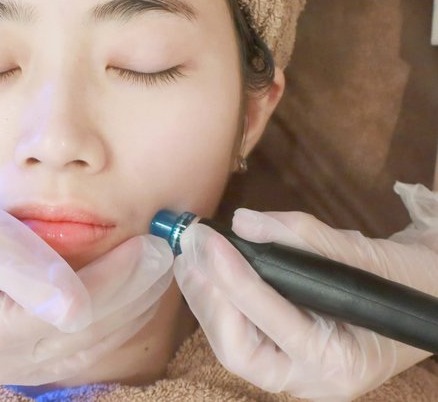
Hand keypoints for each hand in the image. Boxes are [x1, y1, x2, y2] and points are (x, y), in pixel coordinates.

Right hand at [0, 136, 172, 387]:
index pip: (78, 313)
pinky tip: (123, 297)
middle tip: (166, 256)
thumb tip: (80, 305)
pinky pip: (67, 349)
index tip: (153, 245)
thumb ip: (29, 269)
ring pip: (83, 348)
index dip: (122, 279)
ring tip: (154, 273)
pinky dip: (101, 323)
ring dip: (124, 310)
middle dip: (133, 295)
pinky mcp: (2, 355)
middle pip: (87, 337)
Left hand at [173, 208, 436, 400]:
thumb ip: (303, 237)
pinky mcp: (283, 360)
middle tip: (192, 250)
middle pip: (239, 351)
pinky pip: (239, 338)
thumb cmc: (406, 281)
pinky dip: (218, 304)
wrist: (430, 299)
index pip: (276, 322)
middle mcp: (314, 380)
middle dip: (210, 299)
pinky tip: (204, 272)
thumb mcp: (365, 253)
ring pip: (231, 348)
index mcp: (343, 362)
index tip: (211, 241)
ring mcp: (296, 375)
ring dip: (205, 299)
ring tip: (189, 255)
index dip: (237, 280)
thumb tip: (244, 222)